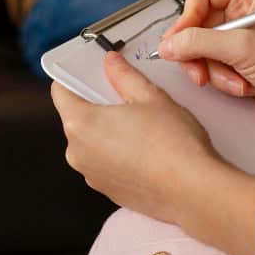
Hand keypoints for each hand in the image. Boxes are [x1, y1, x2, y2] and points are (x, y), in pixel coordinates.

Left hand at [51, 49, 254, 254]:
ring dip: (108, 130)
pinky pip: (105, 163)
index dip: (74, 77)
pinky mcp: (108, 192)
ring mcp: (92, 175)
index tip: (91, 73)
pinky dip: (118, 153)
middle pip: (77, 117)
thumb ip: (124, 75)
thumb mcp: (150, 96)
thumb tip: (111, 62)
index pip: (60, 91)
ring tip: (142, 125)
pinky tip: (145, 149)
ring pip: (92, 141)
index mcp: (80, 124)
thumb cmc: (173, 143)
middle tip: (127, 97)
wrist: (194, 191)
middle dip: (97, 104)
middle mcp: (78, 153)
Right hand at [159, 0, 254, 137]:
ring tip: (237, 82)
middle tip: (198, 72)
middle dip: (198, 53)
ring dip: (215, 71)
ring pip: (200, 49)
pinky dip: (223, 82)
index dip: (187, 16)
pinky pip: (212, 68)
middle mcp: (243, 12)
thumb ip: (200, 43)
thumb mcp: (244, 49)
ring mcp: (240, 39)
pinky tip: (245, 88)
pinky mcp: (239, 63)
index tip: (180, 41)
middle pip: (195, 23)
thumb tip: (168, 44)